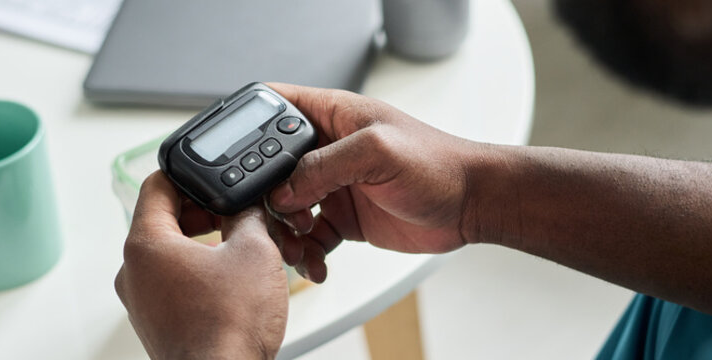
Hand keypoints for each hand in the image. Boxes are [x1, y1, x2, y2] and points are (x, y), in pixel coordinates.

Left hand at [115, 171, 287, 358]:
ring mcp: (141, 302)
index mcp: (146, 245)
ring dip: (205, 243)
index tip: (211, 174)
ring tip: (241, 248)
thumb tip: (248, 207)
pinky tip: (233, 281)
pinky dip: (200, 274)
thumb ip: (248, 216)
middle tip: (236, 214)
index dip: (188, 173)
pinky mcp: (157, 323)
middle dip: (203, 212)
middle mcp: (133, 272)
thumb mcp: (254, 250)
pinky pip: (174, 284)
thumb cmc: (230, 324)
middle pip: (163, 220)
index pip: (157, 186)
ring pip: (171, 254)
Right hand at [265, 83, 488, 282]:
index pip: (276, 109)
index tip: (240, 162)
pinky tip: (317, 265)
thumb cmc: (438, 164)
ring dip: (284, 233)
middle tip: (273, 219)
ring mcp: (335, 185)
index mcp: (334, 116)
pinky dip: (307, 254)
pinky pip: (310, 238)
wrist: (471, 204)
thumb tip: (283, 190)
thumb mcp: (376, 152)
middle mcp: (330, 149)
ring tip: (300, 248)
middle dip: (265, 196)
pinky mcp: (345, 218)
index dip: (252, 130)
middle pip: (272, 168)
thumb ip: (324, 165)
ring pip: (286, 208)